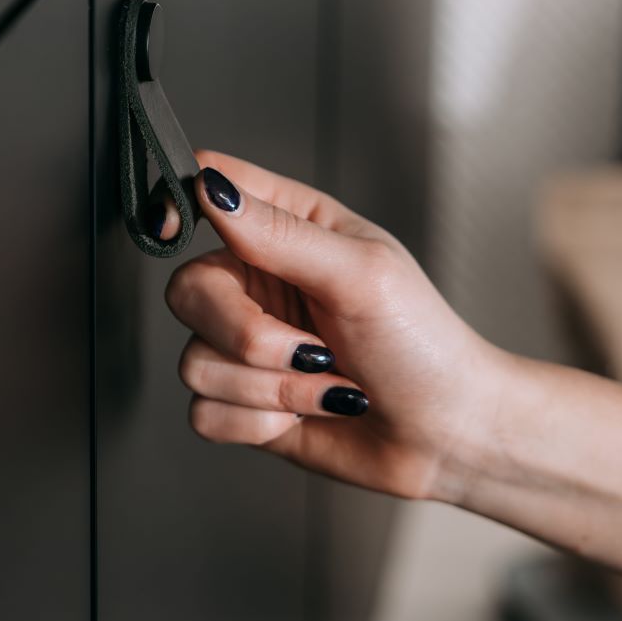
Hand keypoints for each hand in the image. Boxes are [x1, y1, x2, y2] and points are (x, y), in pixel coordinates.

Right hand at [161, 150, 504, 501]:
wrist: (446, 435)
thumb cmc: (423, 343)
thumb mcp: (361, 273)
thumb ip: (280, 234)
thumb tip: (212, 189)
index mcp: (288, 226)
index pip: (209, 184)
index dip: (177, 198)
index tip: (175, 227)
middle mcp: (258, 280)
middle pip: (187, 289)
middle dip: (246, 333)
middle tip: (310, 348)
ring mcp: (246, 343)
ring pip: (193, 360)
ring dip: (268, 386)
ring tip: (326, 385)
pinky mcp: (243, 401)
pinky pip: (204, 411)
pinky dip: (258, 421)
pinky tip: (303, 415)